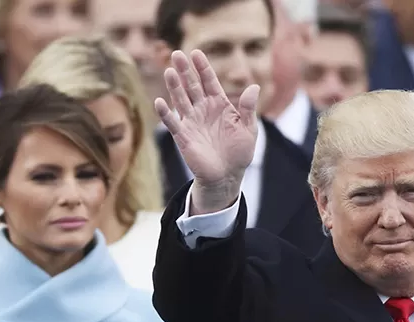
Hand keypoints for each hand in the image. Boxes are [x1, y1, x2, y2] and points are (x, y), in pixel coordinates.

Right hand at [154, 50, 259, 214]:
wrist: (227, 175)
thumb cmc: (239, 152)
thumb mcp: (248, 129)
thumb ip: (249, 108)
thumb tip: (254, 86)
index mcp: (220, 105)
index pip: (209, 82)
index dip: (202, 68)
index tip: (196, 53)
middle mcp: (203, 110)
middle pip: (191, 86)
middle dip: (184, 71)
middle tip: (176, 54)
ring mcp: (192, 122)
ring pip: (181, 100)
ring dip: (174, 86)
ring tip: (168, 71)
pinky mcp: (184, 137)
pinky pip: (173, 123)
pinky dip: (166, 113)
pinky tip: (160, 102)